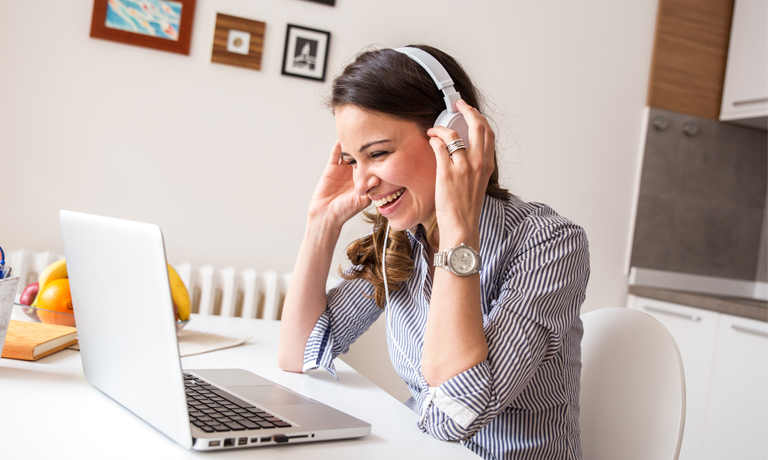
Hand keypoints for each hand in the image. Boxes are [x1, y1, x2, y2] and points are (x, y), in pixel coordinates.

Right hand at [307, 140, 371, 228]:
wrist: (327, 215)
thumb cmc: (345, 211)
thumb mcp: (362, 200)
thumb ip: (370, 189)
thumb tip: (378, 178)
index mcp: (363, 179)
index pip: (370, 164)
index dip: (375, 157)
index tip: (382, 147)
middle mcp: (354, 173)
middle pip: (360, 156)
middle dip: (365, 148)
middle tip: (371, 136)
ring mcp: (342, 169)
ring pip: (349, 153)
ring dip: (352, 145)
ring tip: (358, 133)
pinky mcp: (331, 168)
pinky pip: (335, 154)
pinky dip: (338, 146)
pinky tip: (342, 138)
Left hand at [427, 100, 494, 248]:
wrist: (462, 227)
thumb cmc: (466, 208)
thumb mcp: (478, 184)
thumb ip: (475, 167)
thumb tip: (465, 152)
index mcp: (487, 165)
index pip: (488, 133)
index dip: (479, 117)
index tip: (470, 111)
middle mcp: (478, 163)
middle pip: (478, 126)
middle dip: (467, 110)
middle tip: (457, 105)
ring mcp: (463, 167)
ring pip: (453, 134)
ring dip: (441, 128)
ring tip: (433, 130)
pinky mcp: (447, 173)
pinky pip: (439, 147)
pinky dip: (433, 140)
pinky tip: (430, 142)